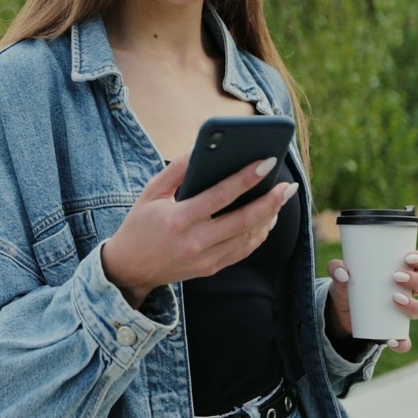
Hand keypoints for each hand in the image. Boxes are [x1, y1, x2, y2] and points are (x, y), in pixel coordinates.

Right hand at [101, 152, 297, 306]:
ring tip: (281, 198)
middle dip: (270, 201)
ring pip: (248, 238)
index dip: (246, 178)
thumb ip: (176, 170)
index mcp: (179, 219)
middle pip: (243, 220)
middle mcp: (195, 242)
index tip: (267, 162)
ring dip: (269, 217)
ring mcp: (205, 259)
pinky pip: (242, 251)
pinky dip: (258, 235)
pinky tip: (267, 219)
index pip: (220, 196)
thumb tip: (202, 148)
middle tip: (288, 185)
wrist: (129, 268)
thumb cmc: (139, 224)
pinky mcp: (210, 269)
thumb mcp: (150, 192)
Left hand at [325, 250, 417, 352]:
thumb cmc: (347, 287)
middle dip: (416, 280)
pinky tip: (391, 340)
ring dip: (413, 305)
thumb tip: (342, 273)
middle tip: (396, 277)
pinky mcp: (396, 332)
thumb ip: (336, 269)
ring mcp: (403, 312)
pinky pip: (405, 340)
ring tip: (394, 299)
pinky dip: (401, 343)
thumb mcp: (339, 277)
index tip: (408, 258)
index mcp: (400, 272)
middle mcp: (407, 291)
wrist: (340, 313)